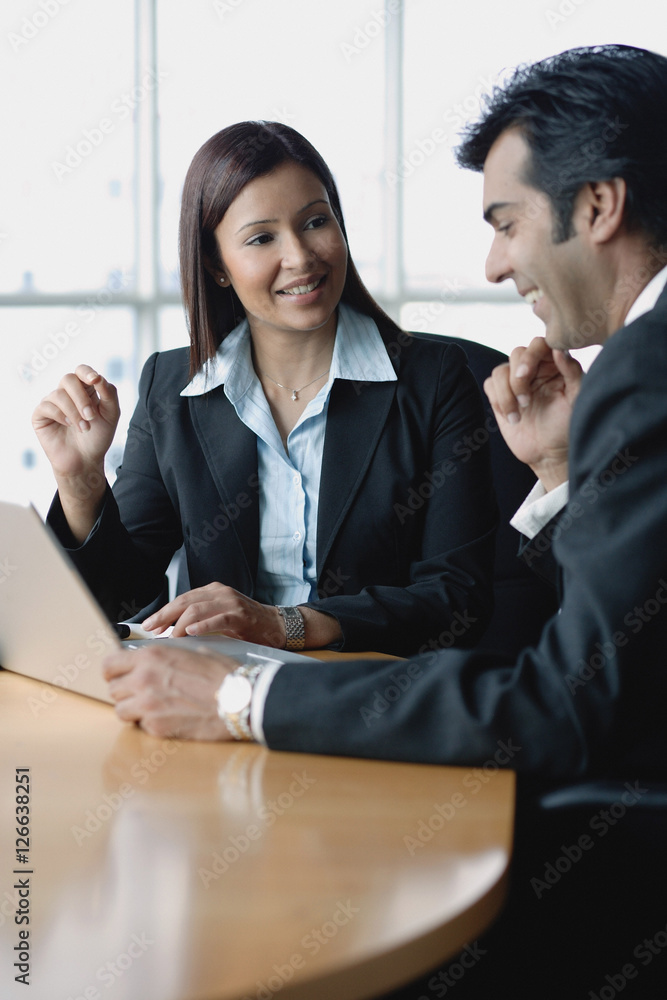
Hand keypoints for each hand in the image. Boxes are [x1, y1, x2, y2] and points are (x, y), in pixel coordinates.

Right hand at [32, 365, 119, 478]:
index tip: (95, 380)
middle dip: (81, 398)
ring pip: (58, 394)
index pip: (81, 370)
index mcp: (85, 389)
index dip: (86, 372)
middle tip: (91, 417)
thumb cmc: (98, 437)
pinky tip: (68, 425)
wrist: (85, 460)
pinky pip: (47, 406)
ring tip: (84, 428)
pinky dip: (61, 415)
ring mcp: (52, 402)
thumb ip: (109, 394)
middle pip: (68, 379)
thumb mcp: (111, 415)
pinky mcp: (40, 414)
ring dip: (74, 412)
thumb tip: (98, 377)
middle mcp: (66, 393)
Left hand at [103, 644, 237, 739]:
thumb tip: (158, 661)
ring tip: (153, 707)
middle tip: (141, 693)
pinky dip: (150, 724)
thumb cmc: (223, 676)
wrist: (239, 701)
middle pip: (113, 689)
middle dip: (125, 691)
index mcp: (152, 657)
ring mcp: (148, 705)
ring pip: (121, 710)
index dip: (113, 672)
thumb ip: (167, 656)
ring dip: (133, 709)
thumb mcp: (193, 652)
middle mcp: (144, 679)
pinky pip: (140, 726)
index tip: (117, 676)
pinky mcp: (156, 728)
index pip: (109, 664)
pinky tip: (168, 717)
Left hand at [142, 583, 343, 648]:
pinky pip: (218, 618)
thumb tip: (169, 632)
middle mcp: (219, 593)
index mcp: (212, 592)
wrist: (276, 626)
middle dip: (164, 616)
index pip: (181, 599)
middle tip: (152, 630)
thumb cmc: (247, 626)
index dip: (163, 612)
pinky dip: (203, 625)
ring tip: (170, 637)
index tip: (149, 625)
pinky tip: (191, 632)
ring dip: (179, 624)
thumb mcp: (218, 617)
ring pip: (197, 608)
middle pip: (184, 601)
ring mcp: (230, 602)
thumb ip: (198, 619)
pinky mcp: (241, 615)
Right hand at [484, 337, 582, 490]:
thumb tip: (559, 349)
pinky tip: (511, 416)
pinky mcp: (500, 394)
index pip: (539, 344)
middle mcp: (535, 368)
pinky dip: (498, 400)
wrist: (548, 452)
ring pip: (500, 370)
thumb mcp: (576, 399)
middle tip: (525, 401)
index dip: (531, 356)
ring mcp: (515, 381)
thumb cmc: (567, 425)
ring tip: (519, 415)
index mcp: (554, 364)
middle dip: (517, 378)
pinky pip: (490, 384)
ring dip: (506, 394)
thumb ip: (572, 371)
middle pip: (517, 354)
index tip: (526, 375)